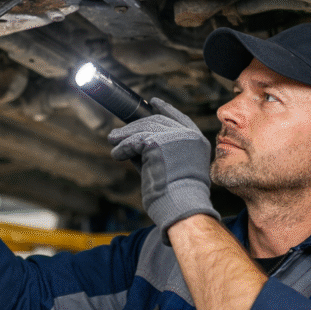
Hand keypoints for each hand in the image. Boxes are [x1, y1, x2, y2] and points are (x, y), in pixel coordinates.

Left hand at [108, 98, 218, 241]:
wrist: (182, 206)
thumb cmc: (178, 196)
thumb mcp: (176, 168)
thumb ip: (162, 153)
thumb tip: (137, 143)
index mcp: (198, 141)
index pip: (180, 118)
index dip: (166, 109)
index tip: (153, 103)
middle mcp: (188, 136)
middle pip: (158, 121)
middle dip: (136, 124)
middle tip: (120, 130)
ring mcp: (174, 137)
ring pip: (144, 128)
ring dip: (125, 135)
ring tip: (113, 140)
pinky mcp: (156, 142)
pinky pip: (134, 141)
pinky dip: (123, 148)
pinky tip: (116, 153)